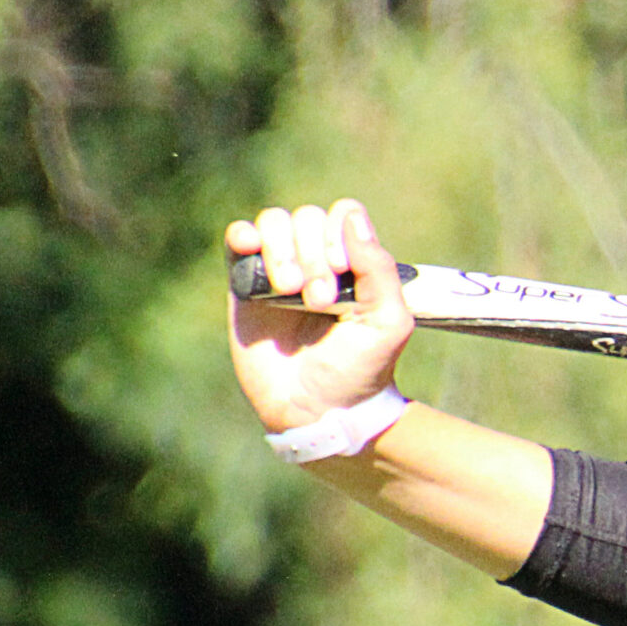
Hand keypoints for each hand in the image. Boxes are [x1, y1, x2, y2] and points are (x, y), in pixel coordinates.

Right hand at [225, 199, 414, 432]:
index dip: (339, 234)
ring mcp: (279, 271)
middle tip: (320, 301)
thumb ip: (379, 268)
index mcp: (354, 263)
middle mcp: (316, 260)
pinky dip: (242, 235)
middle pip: (307, 218)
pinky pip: (238, 241)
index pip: (342, 215)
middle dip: (313, 255)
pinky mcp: (245, 287)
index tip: (343, 272)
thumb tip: (351, 217)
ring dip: (282, 251)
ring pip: (274, 223)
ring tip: (290, 292)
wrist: (319, 410)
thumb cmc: (360, 369)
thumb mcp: (389, 321)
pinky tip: (250, 247)